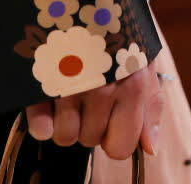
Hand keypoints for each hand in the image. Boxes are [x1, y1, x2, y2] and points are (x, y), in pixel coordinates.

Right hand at [25, 63, 162, 159]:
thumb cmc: (114, 28)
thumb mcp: (141, 60)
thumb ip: (149, 106)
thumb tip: (150, 148)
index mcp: (131, 87)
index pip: (120, 148)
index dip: (111, 137)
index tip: (107, 119)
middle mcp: (102, 88)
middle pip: (88, 141)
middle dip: (86, 124)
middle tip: (84, 95)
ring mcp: (69, 86)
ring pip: (64, 137)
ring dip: (62, 121)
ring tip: (66, 92)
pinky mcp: (40, 82)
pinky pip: (40, 128)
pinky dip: (40, 120)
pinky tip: (46, 99)